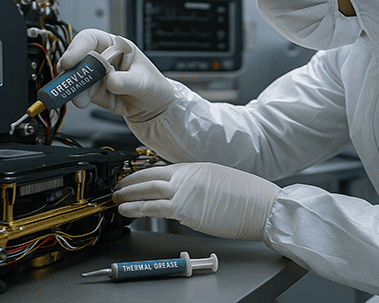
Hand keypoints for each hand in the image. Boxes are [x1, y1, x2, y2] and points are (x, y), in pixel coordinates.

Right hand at [59, 29, 174, 122]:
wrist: (153, 107)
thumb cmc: (152, 86)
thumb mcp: (144, 82)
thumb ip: (127, 81)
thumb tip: (111, 80)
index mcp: (116, 46)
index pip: (92, 39)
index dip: (78, 47)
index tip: (70, 60)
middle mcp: (103, 58)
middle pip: (78, 57)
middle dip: (71, 69)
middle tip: (67, 81)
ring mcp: (96, 75)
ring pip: (75, 77)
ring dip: (72, 86)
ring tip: (77, 96)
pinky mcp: (93, 91)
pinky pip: (80, 92)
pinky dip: (78, 96)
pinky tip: (81, 101)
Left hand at [113, 163, 280, 240]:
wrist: (262, 205)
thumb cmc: (248, 197)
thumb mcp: (219, 181)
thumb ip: (198, 185)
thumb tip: (186, 196)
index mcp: (196, 167)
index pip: (161, 169)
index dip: (142, 175)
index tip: (131, 179)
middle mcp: (188, 175)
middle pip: (149, 176)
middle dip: (129, 182)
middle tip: (117, 187)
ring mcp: (186, 190)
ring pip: (147, 189)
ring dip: (127, 194)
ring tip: (116, 198)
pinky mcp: (185, 208)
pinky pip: (153, 207)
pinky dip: (136, 208)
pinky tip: (125, 209)